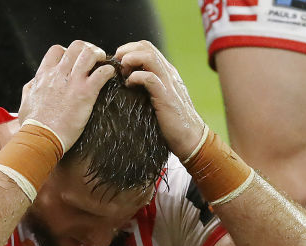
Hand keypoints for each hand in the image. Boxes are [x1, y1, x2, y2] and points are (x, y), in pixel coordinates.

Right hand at [17, 41, 115, 150]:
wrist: (40, 138)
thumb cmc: (32, 125)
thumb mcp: (25, 102)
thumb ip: (31, 89)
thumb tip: (34, 83)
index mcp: (44, 75)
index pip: (57, 50)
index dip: (68, 52)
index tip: (74, 62)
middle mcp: (58, 74)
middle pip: (76, 46)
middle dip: (87, 49)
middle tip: (93, 60)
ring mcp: (73, 82)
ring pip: (89, 53)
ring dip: (99, 56)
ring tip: (103, 63)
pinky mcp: (85, 93)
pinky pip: (102, 73)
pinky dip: (109, 72)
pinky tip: (110, 76)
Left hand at [114, 41, 206, 159]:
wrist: (190, 138)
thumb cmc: (171, 122)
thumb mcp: (157, 99)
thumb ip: (146, 88)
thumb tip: (125, 83)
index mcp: (166, 72)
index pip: (147, 48)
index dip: (129, 49)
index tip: (117, 61)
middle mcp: (168, 73)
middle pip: (146, 47)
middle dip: (127, 50)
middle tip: (115, 62)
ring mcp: (168, 82)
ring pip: (149, 56)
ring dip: (131, 59)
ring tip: (122, 70)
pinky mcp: (166, 95)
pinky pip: (149, 77)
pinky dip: (136, 77)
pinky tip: (129, 84)